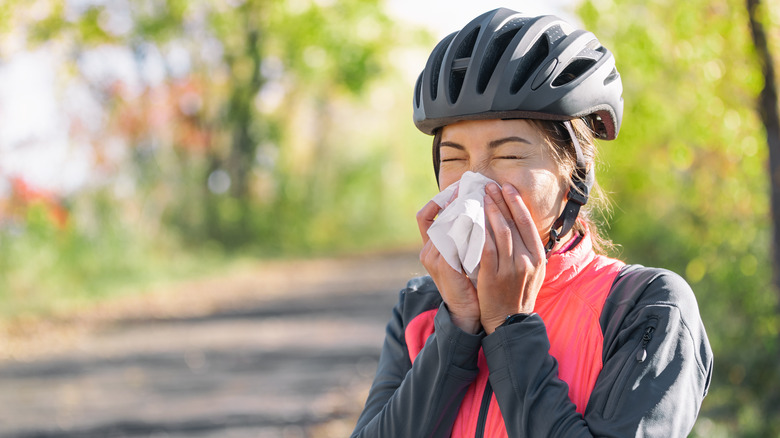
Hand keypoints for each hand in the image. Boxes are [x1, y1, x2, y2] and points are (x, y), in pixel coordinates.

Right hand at [417, 198, 481, 333]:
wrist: (468, 313)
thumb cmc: (470, 283)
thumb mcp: (465, 256)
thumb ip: (465, 236)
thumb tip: (478, 210)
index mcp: (431, 246)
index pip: (425, 215)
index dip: (440, 199)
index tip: (460, 187)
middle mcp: (428, 250)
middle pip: (438, 215)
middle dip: (457, 199)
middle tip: (476, 186)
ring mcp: (434, 258)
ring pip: (448, 224)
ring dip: (466, 210)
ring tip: (484, 198)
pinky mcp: (445, 266)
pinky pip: (455, 239)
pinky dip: (470, 227)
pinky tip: (485, 220)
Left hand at [477, 183, 545, 333]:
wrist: (509, 321)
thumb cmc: (518, 293)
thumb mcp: (534, 270)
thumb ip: (528, 248)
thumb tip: (518, 222)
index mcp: (538, 256)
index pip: (527, 222)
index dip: (516, 203)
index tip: (507, 187)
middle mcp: (527, 260)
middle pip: (513, 223)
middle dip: (501, 201)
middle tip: (489, 186)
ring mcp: (511, 268)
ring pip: (500, 232)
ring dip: (490, 211)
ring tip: (481, 197)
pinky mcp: (493, 276)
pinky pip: (486, 248)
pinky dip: (480, 232)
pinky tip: (472, 220)